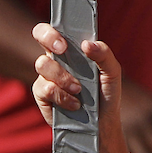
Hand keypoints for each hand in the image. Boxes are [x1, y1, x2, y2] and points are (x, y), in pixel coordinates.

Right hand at [31, 22, 131, 152]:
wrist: (101, 124)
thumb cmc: (106, 94)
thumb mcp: (113, 73)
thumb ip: (104, 55)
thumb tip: (87, 44)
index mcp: (73, 49)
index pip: (56, 28)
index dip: (53, 28)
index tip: (64, 41)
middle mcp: (57, 59)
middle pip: (39, 35)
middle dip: (49, 39)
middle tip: (63, 51)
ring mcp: (46, 77)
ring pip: (42, 64)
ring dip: (63, 76)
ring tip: (79, 89)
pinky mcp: (42, 96)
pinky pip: (45, 89)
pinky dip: (62, 96)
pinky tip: (75, 104)